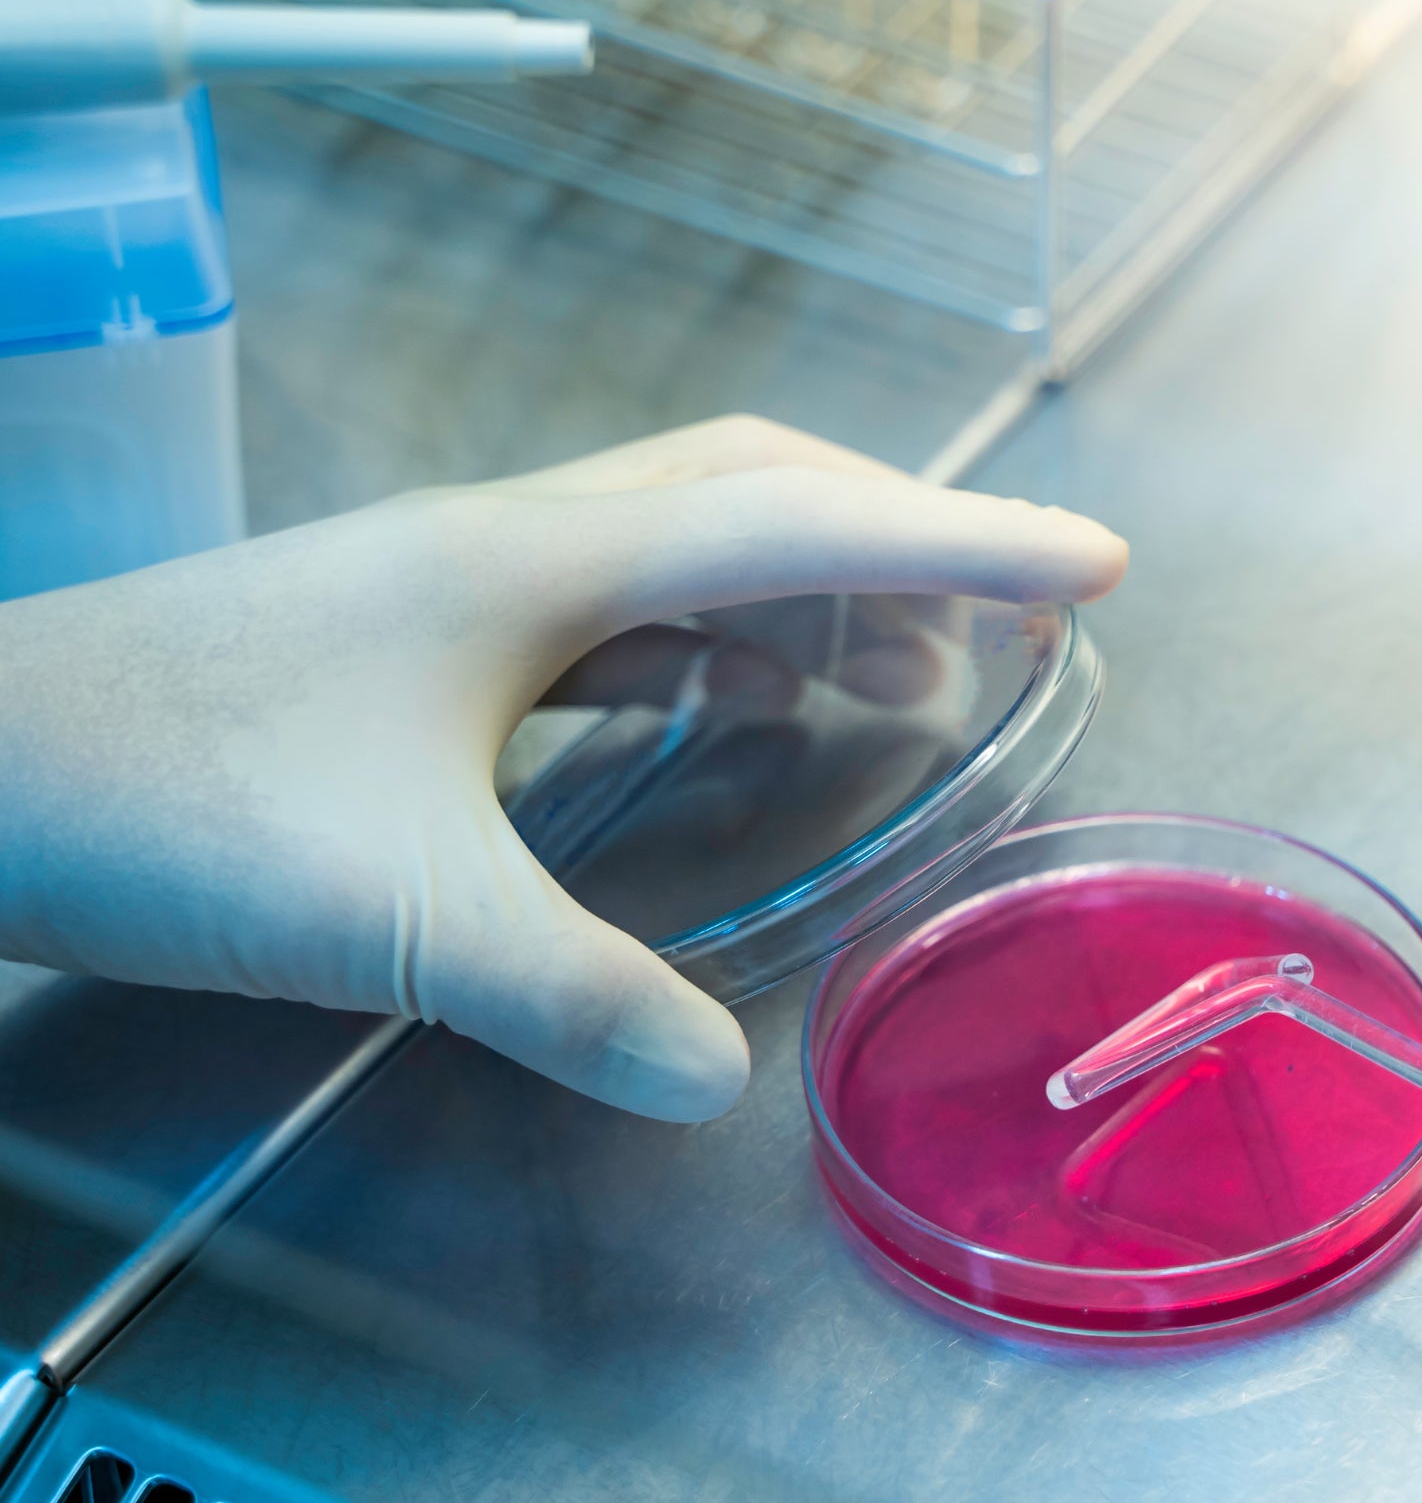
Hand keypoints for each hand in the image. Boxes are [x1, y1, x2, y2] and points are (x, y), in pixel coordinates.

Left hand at [0, 417, 1126, 1121]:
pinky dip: (717, 636)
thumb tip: (721, 1081)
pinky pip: (623, 604)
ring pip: (692, 539)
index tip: (1095, 560)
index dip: (964, 540)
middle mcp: (522, 537)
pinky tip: (737, 697)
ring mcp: (469, 575)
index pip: (799, 526)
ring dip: (817, 582)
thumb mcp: (392, 913)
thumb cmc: (175, 798)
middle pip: (761, 490)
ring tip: (912, 663)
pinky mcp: (429, 630)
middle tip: (1018, 611)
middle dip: (910, 538)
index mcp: (542, 560)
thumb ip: (570, 994)